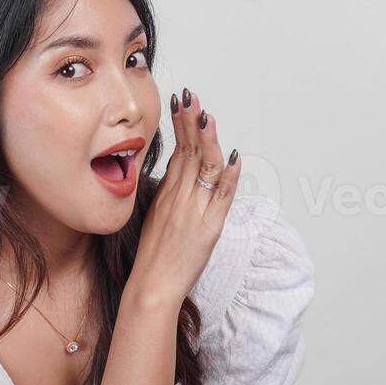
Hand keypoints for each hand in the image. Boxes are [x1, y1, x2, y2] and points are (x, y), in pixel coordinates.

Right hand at [130, 87, 240, 305]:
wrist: (151, 287)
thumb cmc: (152, 259)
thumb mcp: (154, 220)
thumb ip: (167, 196)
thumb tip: (176, 176)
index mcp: (166, 196)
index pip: (177, 153)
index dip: (181, 127)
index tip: (181, 104)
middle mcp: (179, 199)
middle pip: (188, 153)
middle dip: (190, 122)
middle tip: (191, 96)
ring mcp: (193, 212)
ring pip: (204, 169)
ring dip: (208, 140)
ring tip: (207, 115)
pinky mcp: (208, 228)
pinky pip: (221, 197)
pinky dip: (230, 176)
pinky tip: (234, 157)